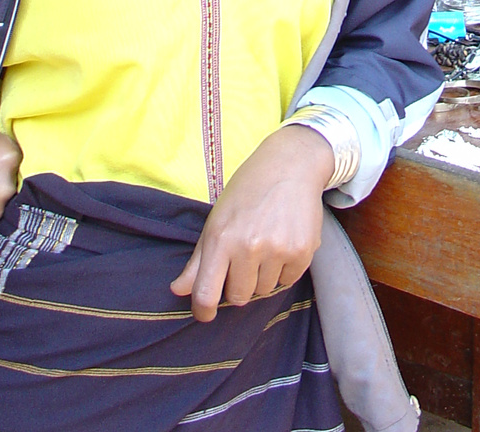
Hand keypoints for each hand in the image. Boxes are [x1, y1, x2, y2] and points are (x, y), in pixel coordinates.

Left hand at [171, 125, 333, 321]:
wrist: (291, 164)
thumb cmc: (247, 190)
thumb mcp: (217, 218)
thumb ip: (198, 260)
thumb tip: (178, 291)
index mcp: (221, 238)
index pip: (206, 294)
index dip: (203, 311)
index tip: (205, 314)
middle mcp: (248, 247)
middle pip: (238, 297)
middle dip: (238, 284)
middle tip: (244, 257)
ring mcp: (277, 250)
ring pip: (263, 290)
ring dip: (262, 276)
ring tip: (265, 243)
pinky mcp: (302, 252)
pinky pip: (287, 281)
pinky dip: (283, 269)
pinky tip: (283, 242)